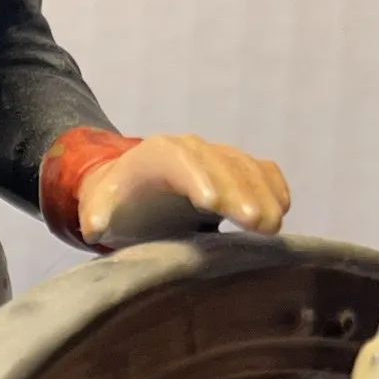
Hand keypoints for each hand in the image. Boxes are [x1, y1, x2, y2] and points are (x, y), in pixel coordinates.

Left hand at [78, 134, 290, 246]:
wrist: (133, 188)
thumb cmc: (117, 203)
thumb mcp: (100, 208)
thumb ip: (97, 215)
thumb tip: (95, 226)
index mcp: (157, 155)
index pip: (180, 161)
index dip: (198, 179)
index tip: (213, 205)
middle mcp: (193, 150)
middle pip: (221, 164)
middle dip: (240, 193)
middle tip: (257, 225)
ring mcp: (219, 157)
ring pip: (246, 168)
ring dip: (263, 194)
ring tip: (272, 228)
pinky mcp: (237, 169)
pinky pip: (262, 171)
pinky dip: (274, 186)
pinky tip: (282, 210)